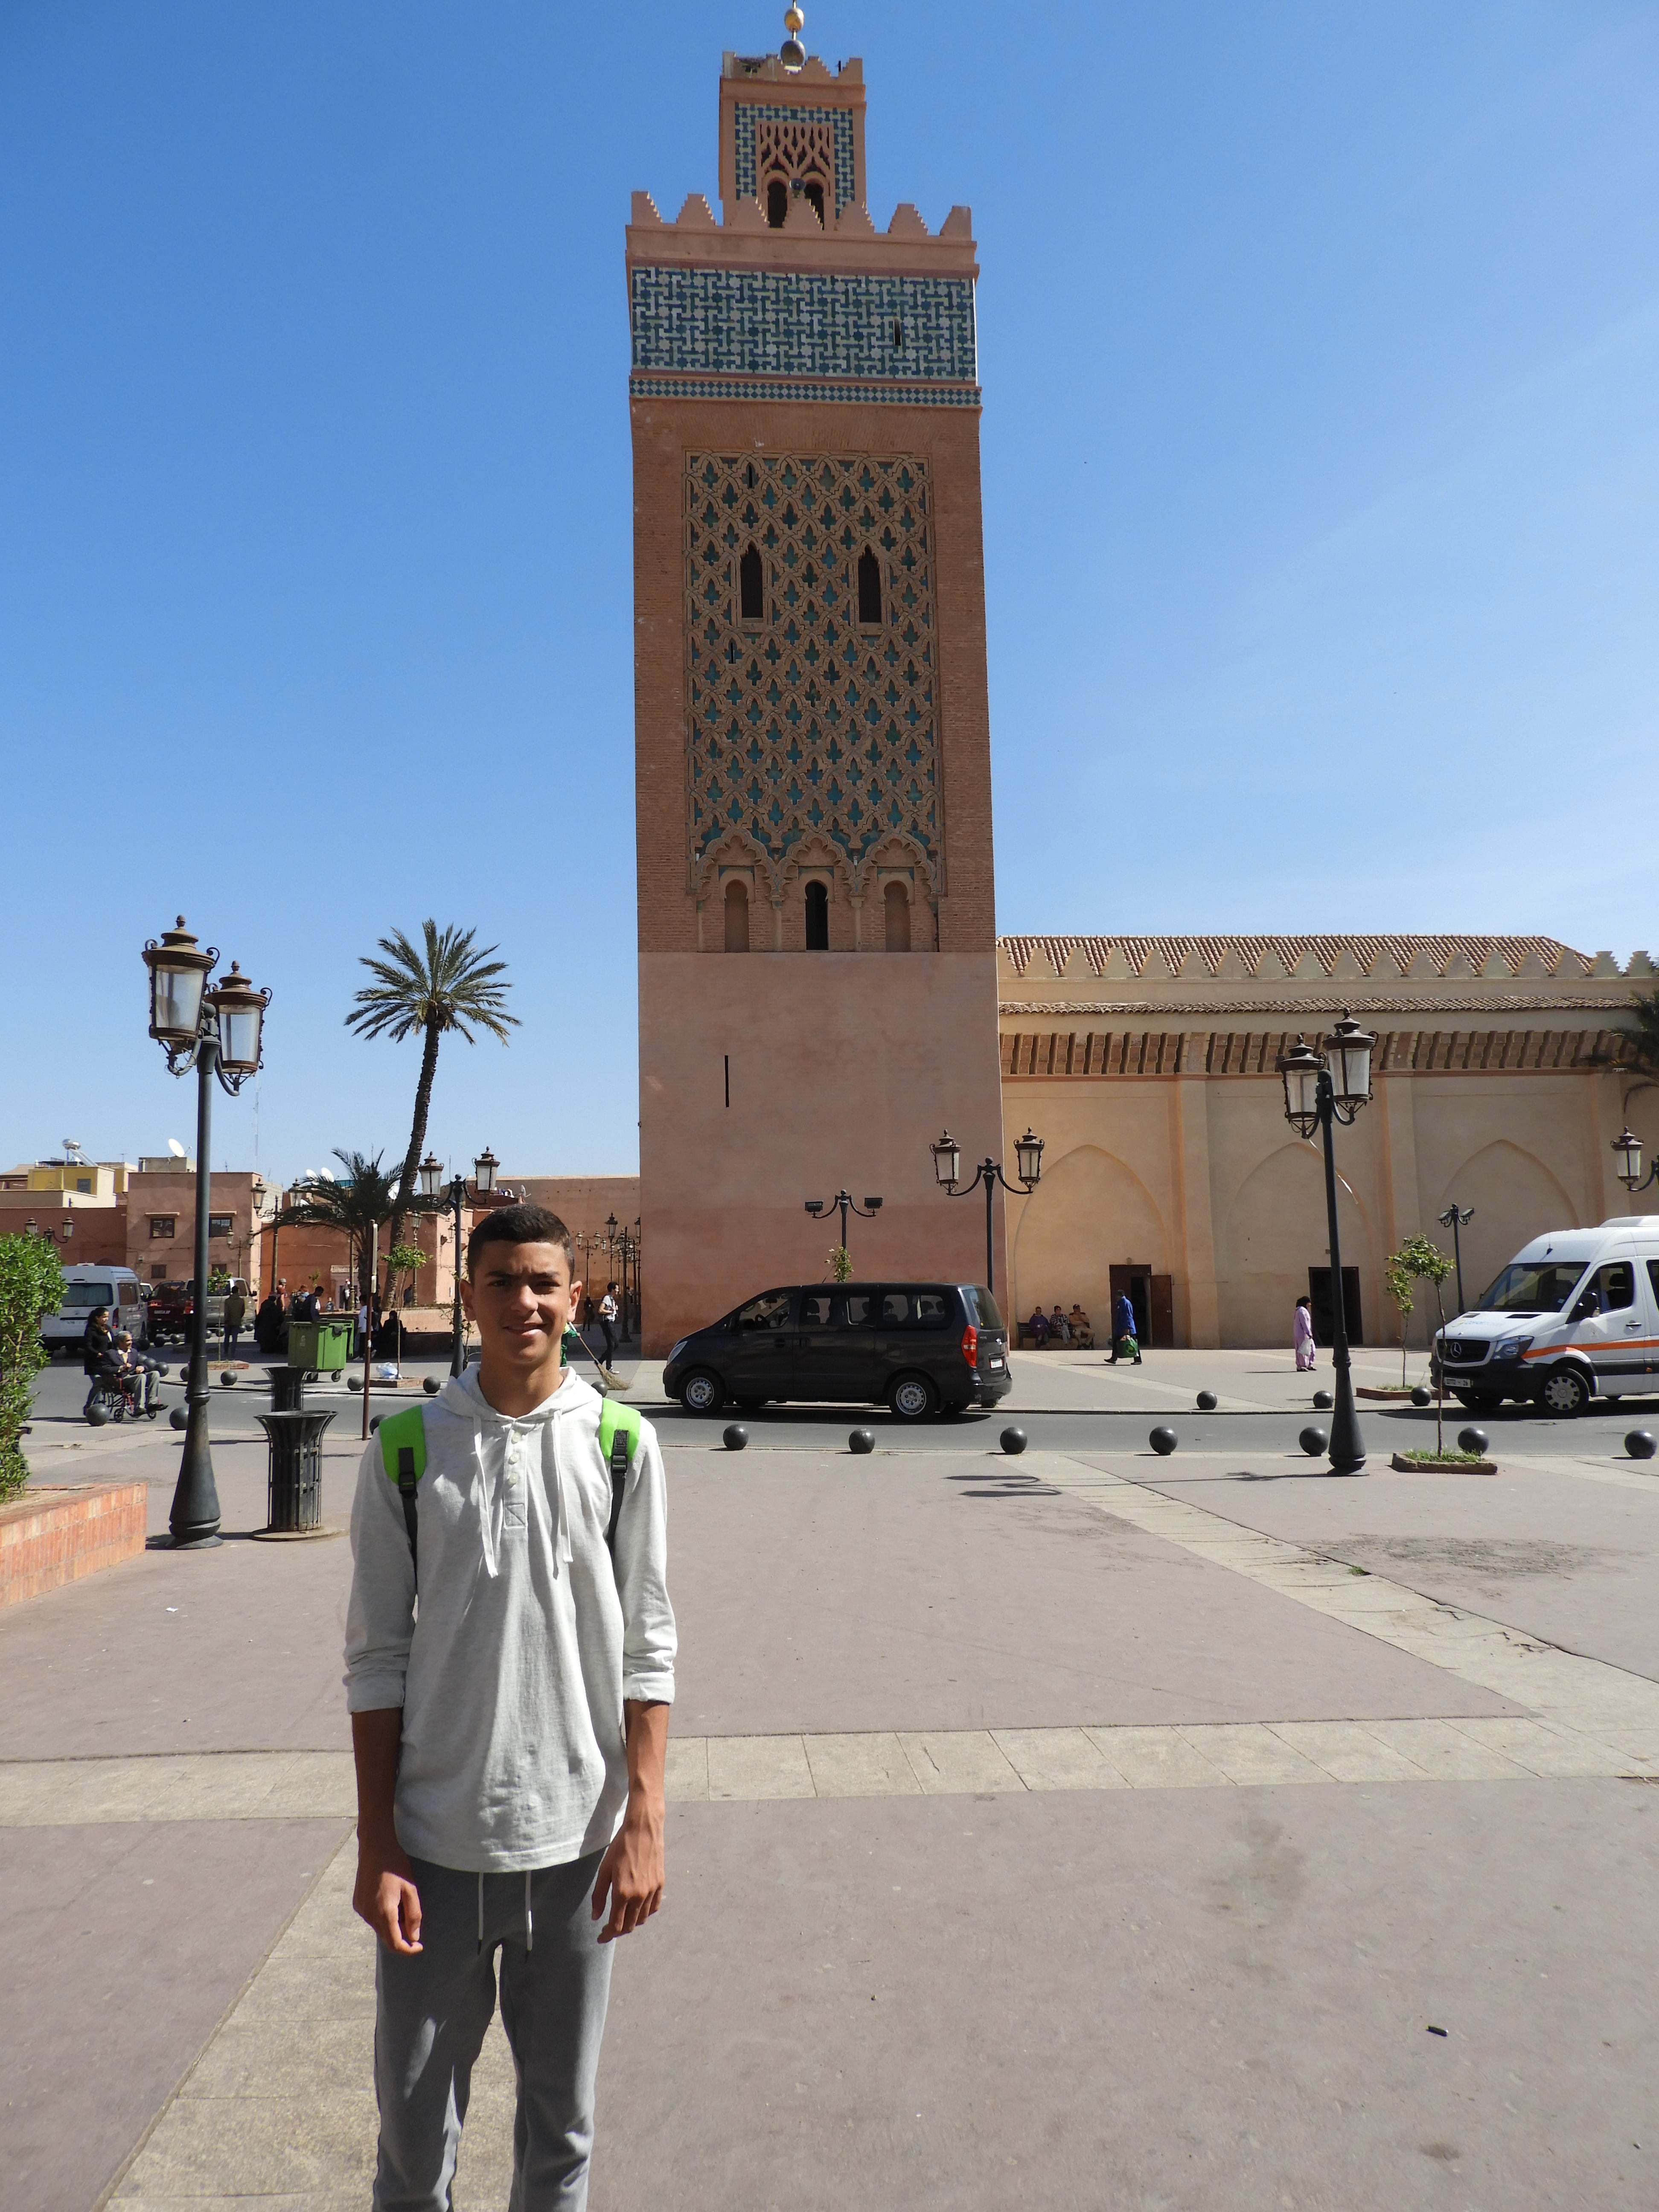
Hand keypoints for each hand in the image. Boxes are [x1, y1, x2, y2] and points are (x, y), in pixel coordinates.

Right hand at [353, 1836, 422, 1953]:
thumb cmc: (396, 1866)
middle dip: (401, 1938)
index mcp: (384, 1912)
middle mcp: (369, 1915)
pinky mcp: (357, 1904)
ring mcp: (361, 1910)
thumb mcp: (410, 1889)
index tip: (419, 1946)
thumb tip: (413, 1937)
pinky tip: (389, 1901)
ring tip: (401, 1907)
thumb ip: (413, 1915)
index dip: (408, 1950)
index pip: (395, 1944)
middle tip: (414, 1927)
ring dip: (392, 1927)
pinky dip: (382, 1918)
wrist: (374, 1848)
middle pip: (386, 1938)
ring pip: (379, 1929)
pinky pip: (372, 1919)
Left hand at [590, 1793, 663, 1942]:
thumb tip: (596, 1917)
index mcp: (622, 1893)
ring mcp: (651, 1891)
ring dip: (631, 1923)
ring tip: (623, 1919)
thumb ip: (599, 1895)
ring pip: (642, 1919)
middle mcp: (639, 1896)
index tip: (601, 1937)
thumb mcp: (604, 1870)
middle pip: (630, 1926)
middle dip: (618, 1931)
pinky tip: (638, 1909)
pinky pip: (654, 1907)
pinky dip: (645, 1913)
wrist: (643, 1829)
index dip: (607, 1935)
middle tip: (609, 1929)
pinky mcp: (660, 1884)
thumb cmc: (620, 1847)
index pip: (616, 1925)